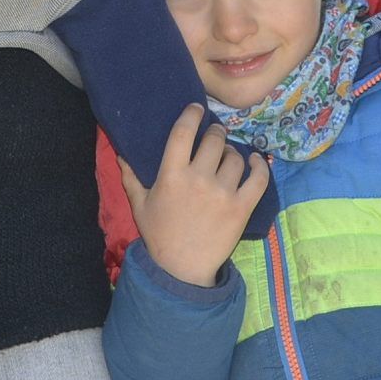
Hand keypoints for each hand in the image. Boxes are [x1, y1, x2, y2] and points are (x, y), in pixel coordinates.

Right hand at [117, 105, 271, 288]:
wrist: (182, 271)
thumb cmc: (159, 236)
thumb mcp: (139, 205)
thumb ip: (131, 177)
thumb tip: (121, 153)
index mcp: (172, 175)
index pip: (183, 132)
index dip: (192, 115)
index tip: (197, 109)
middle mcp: (199, 179)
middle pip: (214, 140)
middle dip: (216, 133)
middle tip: (215, 136)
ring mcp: (223, 193)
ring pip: (235, 158)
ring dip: (232, 152)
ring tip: (228, 156)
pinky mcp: (241, 207)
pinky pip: (258, 178)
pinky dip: (259, 166)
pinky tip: (255, 161)